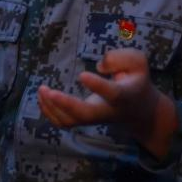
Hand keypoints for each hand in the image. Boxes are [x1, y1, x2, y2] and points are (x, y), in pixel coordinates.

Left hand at [37, 49, 178, 157]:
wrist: (139, 111)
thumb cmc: (136, 80)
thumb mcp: (139, 63)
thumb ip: (122, 58)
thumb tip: (100, 66)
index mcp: (124, 95)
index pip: (112, 93)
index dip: (97, 85)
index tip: (82, 75)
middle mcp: (107, 110)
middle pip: (86, 114)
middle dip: (65, 105)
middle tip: (50, 92)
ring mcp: (94, 118)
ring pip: (70, 121)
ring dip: (52, 107)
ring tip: (42, 89)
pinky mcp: (83, 120)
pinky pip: (63, 123)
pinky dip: (49, 112)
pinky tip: (42, 97)